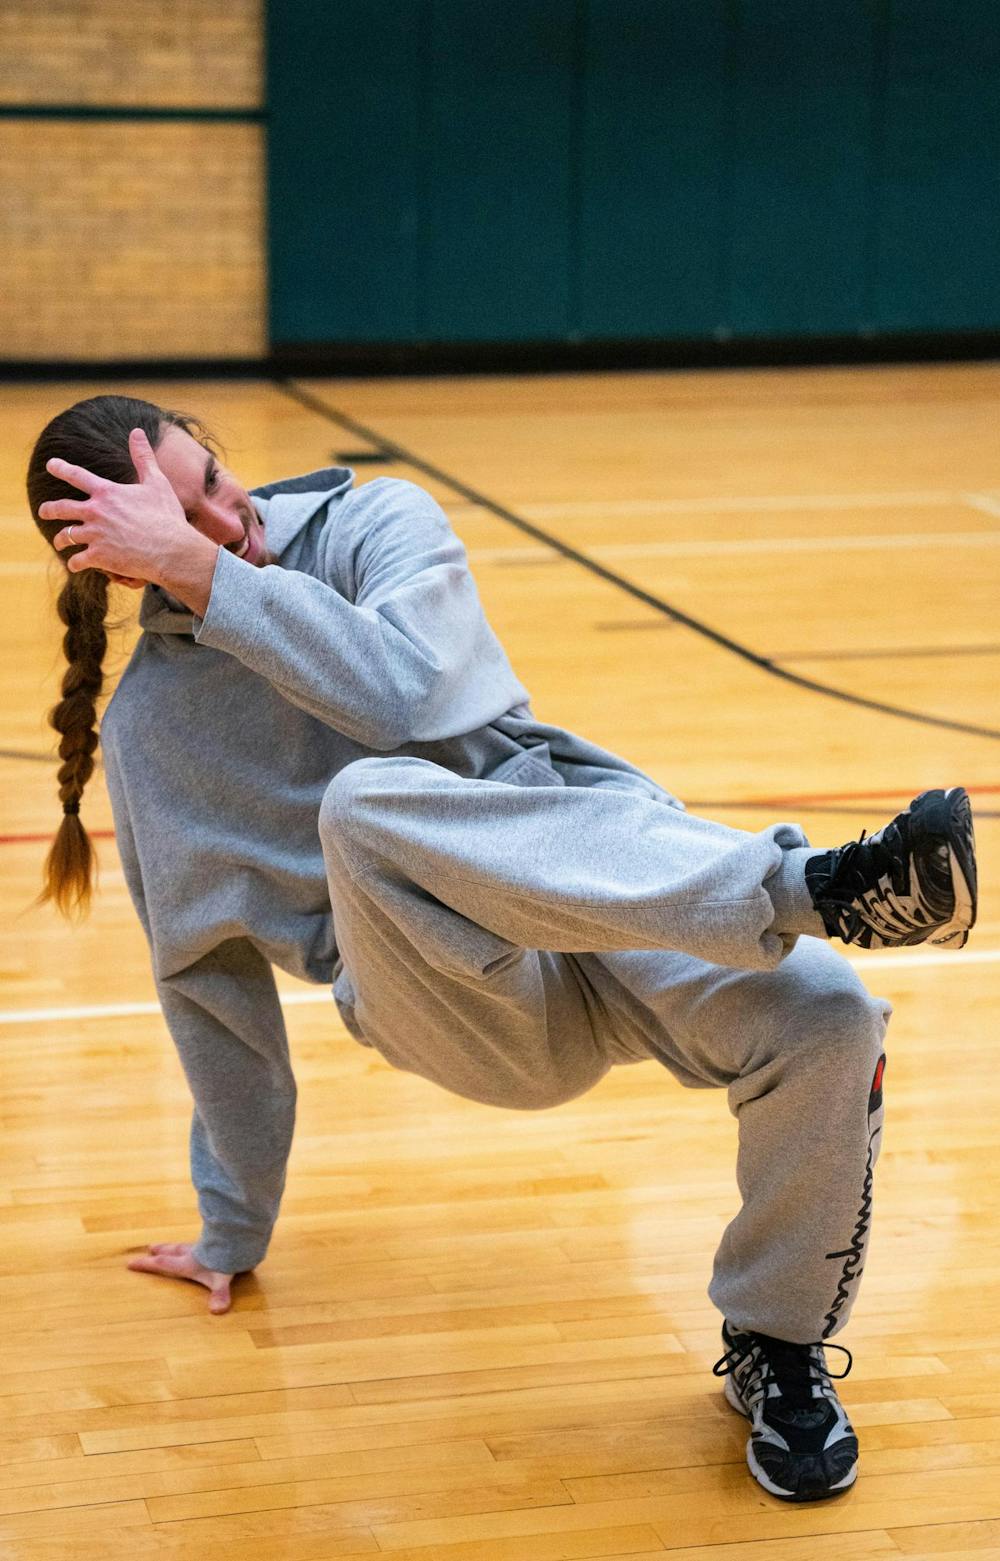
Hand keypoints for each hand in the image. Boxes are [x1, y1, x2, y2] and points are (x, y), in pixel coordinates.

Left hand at [39, 427, 195, 586]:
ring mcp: (95, 535)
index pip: (77, 475)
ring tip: (59, 542)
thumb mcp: (156, 482)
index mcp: (107, 492)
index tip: (50, 465)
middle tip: (43, 510)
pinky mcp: (99, 557)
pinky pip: (77, 560)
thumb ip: (143, 457)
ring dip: (60, 539)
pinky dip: (75, 563)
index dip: (61, 468)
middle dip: (49, 509)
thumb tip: (137, 432)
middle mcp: (96, 512)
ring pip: (66, 536)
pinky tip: (75, 565)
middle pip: (61, 508)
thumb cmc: (167, 516)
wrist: (172, 549)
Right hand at [127, 1241, 237, 1313]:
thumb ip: (219, 1294)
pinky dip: (192, 1243)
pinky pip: (198, 1241)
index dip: (147, 1264)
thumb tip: (217, 1311)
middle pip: (172, 1250)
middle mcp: (192, 1253)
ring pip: (184, 1244)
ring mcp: (202, 1244)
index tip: (130, 1263)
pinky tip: (199, 1243)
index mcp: (187, 1263)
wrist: (238, 1234)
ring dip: (174, 1245)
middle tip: (150, 1247)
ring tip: (169, 1245)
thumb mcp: (221, 1279)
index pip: (163, 1263)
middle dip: (160, 1250)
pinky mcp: (212, 1239)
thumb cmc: (226, 1258)